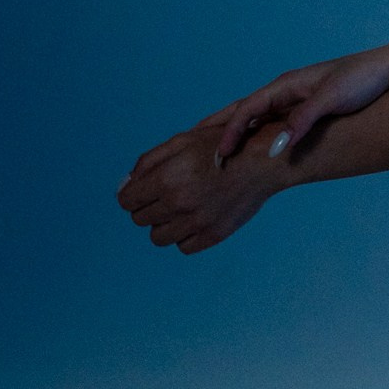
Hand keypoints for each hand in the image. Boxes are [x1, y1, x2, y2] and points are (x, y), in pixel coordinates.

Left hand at [117, 119, 282, 254]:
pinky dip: (184, 236)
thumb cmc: (221, 147)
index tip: (143, 192)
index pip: (127, 201)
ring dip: (164, 224)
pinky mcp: (213, 235)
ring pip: (158, 237)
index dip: (132, 195)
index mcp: (167, 178)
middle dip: (148, 207)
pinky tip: (194, 219)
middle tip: (166, 196)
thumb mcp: (182, 141)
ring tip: (180, 210)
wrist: (262, 162)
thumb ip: (149, 161)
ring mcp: (197, 222)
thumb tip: (126, 185)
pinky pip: (183, 247)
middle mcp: (179, 203)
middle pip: (140, 220)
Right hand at [213, 51, 388, 165]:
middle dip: (222, 130)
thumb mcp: (332, 99)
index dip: (231, 132)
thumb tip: (275, 147)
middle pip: (244, 112)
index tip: (220, 154)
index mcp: (286, 85)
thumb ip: (303, 121)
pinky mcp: (308, 111)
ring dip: (237, 135)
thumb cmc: (363, 80)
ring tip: (219, 154)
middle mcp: (286, 92)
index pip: (247, 110)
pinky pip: (274, 125)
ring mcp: (296, 101)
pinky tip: (255, 152)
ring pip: (257, 120)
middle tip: (203, 153)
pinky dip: (258, 137)